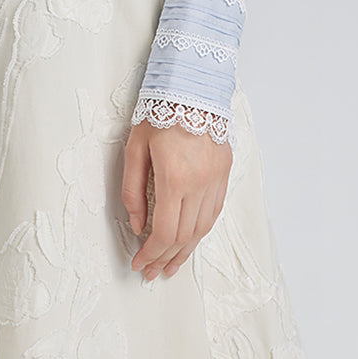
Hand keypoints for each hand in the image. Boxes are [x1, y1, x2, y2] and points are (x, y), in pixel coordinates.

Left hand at [121, 117, 231, 279]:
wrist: (192, 86)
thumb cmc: (159, 113)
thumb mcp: (134, 148)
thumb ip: (133, 190)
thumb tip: (137, 224)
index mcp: (174, 177)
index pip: (164, 232)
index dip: (151, 254)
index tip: (139, 264)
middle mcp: (200, 183)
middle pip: (184, 237)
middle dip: (166, 259)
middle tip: (152, 272)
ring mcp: (215, 179)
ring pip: (203, 229)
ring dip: (186, 251)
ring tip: (172, 265)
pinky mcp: (224, 172)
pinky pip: (214, 211)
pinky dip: (201, 230)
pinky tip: (190, 239)